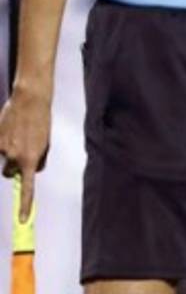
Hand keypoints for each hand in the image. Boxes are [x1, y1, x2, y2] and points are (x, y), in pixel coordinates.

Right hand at [0, 89, 50, 221]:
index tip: (23, 221)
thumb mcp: (45, 143)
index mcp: (32, 159)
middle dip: (13, 165)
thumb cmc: (40, 122)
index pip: (27, 187)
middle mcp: (15, 157)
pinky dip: (2, 141)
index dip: (25, 205)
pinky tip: (9, 129)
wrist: (30, 101)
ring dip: (8, 152)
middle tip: (21, 147)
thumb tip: (29, 171)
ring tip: (18, 133)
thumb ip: (37, 159)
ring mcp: (2, 149)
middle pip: (10, 172)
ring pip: (3, 159)